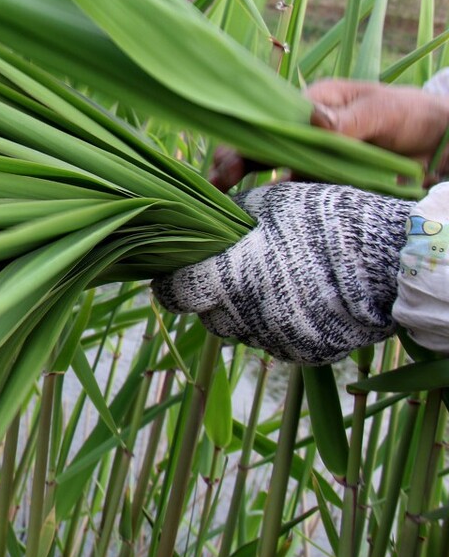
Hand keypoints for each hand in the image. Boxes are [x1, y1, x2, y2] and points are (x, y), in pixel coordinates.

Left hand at [152, 182, 411, 364]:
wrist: (387, 261)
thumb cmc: (322, 222)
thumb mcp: (268, 204)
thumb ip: (226, 220)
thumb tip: (200, 223)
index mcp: (227, 279)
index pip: (173, 293)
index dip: (169, 282)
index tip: (173, 271)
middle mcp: (245, 317)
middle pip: (207, 315)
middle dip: (211, 296)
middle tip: (232, 270)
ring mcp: (276, 339)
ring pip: (241, 330)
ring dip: (244, 311)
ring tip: (271, 280)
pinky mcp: (304, 353)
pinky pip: (274, 341)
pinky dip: (276, 323)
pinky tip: (297, 298)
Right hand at [210, 80, 448, 190]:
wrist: (442, 144)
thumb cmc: (410, 114)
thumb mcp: (381, 110)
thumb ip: (347, 119)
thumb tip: (312, 119)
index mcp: (310, 106)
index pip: (266, 120)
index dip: (242, 138)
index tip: (226, 161)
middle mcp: (304, 133)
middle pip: (259, 147)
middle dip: (232, 164)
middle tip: (215, 186)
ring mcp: (312, 160)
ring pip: (270, 173)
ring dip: (247, 187)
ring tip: (225, 204)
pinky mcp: (324, 184)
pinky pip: (295, 195)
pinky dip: (275, 205)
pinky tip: (257, 217)